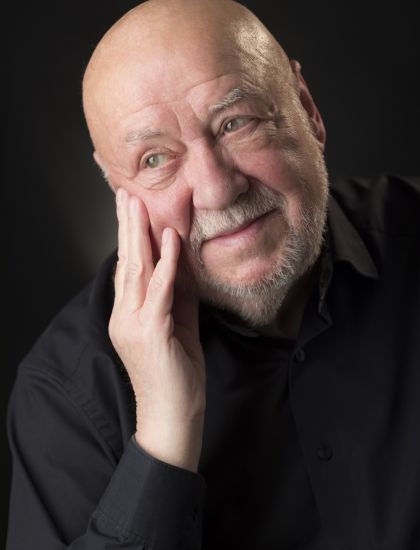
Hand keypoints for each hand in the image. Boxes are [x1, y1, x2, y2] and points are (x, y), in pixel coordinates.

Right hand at [109, 188, 205, 470]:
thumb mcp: (179, 325)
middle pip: (126, 262)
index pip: (128, 268)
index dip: (129, 236)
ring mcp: (133, 324)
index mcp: (128, 314)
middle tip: (126, 195)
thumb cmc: (177, 375)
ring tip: (140, 206)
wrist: (173, 418)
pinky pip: (159, 292)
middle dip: (126, 226)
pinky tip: (168, 241)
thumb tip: (182, 262)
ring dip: (140, 235)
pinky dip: (165, 264)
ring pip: (136, 271)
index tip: (130, 209)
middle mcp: (124, 316)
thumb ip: (178, 294)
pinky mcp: (150, 333)